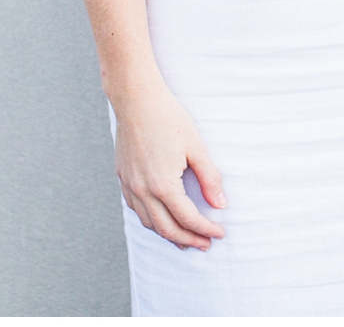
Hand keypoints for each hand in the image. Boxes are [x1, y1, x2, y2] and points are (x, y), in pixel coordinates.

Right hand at [113, 82, 227, 250]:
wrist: (136, 100)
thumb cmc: (169, 118)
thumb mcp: (196, 147)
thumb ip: (209, 178)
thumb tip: (220, 204)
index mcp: (163, 185)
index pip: (188, 218)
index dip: (205, 229)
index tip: (220, 233)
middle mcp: (142, 190)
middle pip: (166, 229)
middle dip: (188, 240)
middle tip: (206, 244)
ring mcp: (130, 185)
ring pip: (149, 223)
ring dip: (168, 234)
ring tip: (185, 239)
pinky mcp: (123, 178)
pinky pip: (136, 209)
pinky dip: (151, 220)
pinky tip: (161, 218)